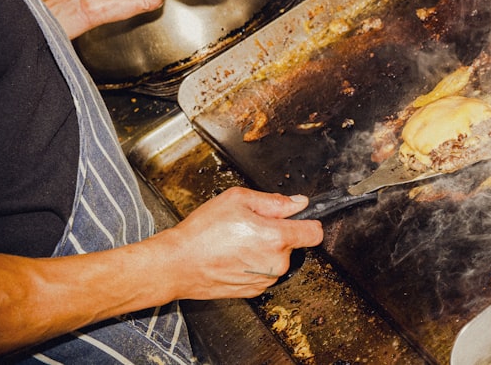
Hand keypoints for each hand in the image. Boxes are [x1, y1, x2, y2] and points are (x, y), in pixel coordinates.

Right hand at [0, 187, 322, 355]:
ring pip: (279, 258)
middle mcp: (275, 261)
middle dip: (280, 232)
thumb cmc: (201, 232)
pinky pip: (265, 271)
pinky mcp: (254, 290)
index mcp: (275, 237)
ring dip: (267, 248)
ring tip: (238, 240)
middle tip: (253, 224)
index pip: (315, 233)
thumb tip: (299, 202)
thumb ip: (274, 201)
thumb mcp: (237, 199)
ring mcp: (265, 278)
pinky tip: (234, 255)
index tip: (305, 218)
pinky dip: (255, 262)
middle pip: (294, 243)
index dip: (310, 221)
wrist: (176, 264)